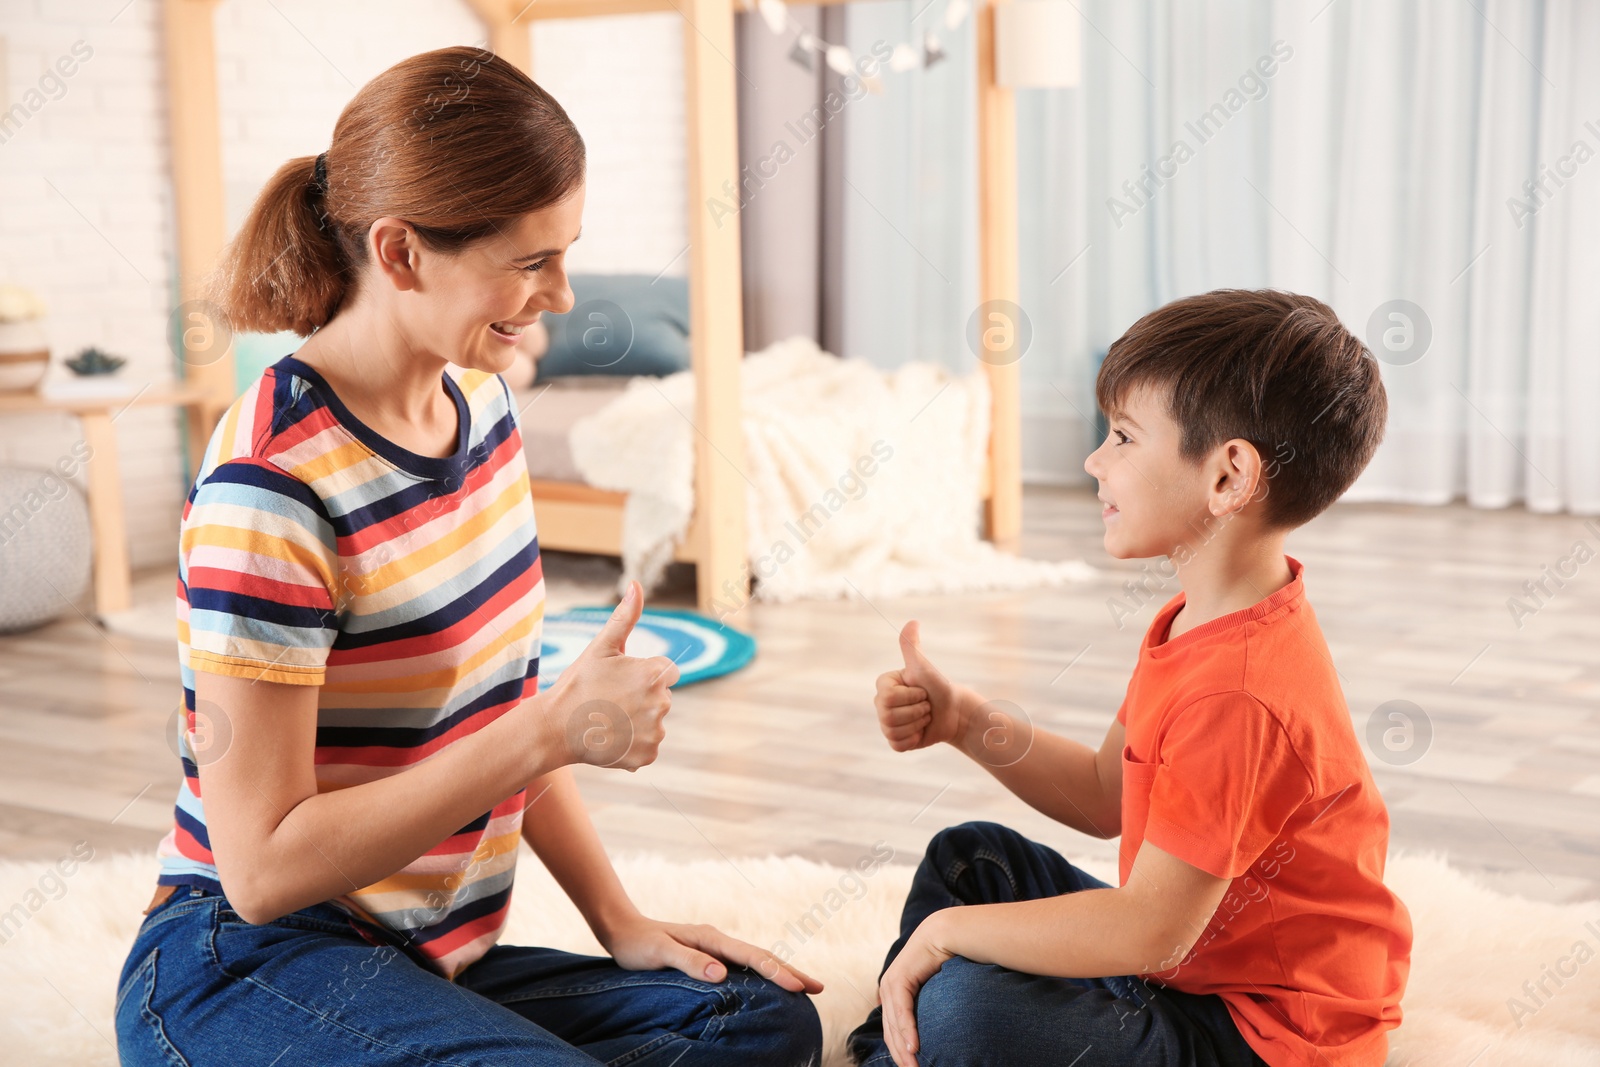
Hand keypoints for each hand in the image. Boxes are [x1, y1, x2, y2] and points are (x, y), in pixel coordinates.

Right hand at [543, 581, 679, 770]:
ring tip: (608, 720)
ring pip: (654, 722)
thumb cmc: (578, 683)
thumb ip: (625, 617)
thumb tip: (636, 585)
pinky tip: (611, 738)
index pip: (667, 672)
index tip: (622, 682)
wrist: (555, 728)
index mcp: (654, 674)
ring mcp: (655, 732)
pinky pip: (647, 746)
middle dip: (642, 698)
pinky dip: (633, 745)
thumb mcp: (601, 647)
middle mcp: (661, 704)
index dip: (644, 675)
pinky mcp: (647, 755)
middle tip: (611, 701)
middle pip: (661, 698)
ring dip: (638, 722)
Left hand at [600, 913, 824, 994]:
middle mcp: (718, 941)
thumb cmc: (637, 944)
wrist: (621, 930)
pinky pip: (742, 967)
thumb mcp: (659, 954)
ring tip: (803, 987)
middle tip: (819, 988)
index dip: (778, 973)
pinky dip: (761, 975)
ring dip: (780, 973)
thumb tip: (722, 974)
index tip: (799, 988)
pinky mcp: (708, 956)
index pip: (753, 957)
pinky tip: (766, 987)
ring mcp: (715, 948)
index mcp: (712, 939)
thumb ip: (689, 961)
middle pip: (762, 956)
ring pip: (755, 961)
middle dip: (791, 972)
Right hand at [875, 621, 973, 751]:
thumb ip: (912, 646)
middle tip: (925, 705)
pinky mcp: (895, 740)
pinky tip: (920, 731)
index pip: (887, 698)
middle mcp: (881, 703)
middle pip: (888, 716)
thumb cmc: (939, 686)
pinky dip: (913, 739)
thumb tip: (912, 622)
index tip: (921, 691)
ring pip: (893, 731)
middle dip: (916, 712)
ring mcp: (887, 723)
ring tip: (924, 717)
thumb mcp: (924, 667)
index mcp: (883, 685)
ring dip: (917, 725)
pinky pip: (897, 745)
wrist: (953, 712)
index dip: (910, 697)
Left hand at [879, 914, 954, 1066]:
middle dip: (901, 1056)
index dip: (901, 1052)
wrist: (949, 935)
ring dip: (903, 1049)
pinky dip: (907, 1030)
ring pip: (894, 1025)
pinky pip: (902, 1011)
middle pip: (891, 1032)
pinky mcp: (898, 979)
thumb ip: (930, 1009)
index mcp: (895, 993)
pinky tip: (914, 1047)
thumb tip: (937, 1032)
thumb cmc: (949, 962)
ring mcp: (890, 983)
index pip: (894, 1030)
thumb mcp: (936, 992)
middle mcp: (888, 989)